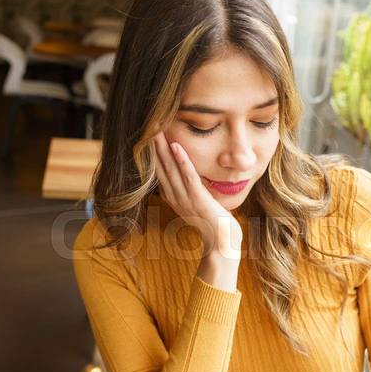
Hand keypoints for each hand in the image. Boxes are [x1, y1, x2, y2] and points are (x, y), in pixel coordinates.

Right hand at [154, 131, 242, 256]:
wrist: (222, 244)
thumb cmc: (214, 224)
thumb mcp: (198, 205)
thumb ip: (192, 191)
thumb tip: (191, 177)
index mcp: (174, 198)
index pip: (160, 173)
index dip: (154, 155)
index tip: (150, 137)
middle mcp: (176, 198)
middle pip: (162, 169)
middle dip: (155, 148)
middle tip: (148, 128)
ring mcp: (186, 199)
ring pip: (172, 170)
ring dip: (164, 150)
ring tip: (157, 132)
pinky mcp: (199, 199)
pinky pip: (189, 177)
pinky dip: (182, 161)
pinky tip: (177, 147)